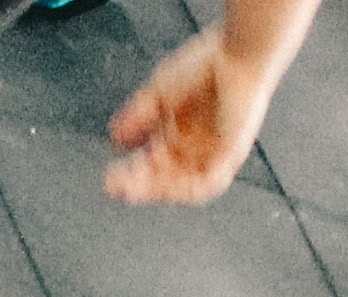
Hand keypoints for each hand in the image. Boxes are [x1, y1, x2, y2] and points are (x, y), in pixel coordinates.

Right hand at [104, 28, 285, 203]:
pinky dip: (185, 189)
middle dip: (138, 185)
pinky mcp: (230, 154)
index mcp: (179, 131)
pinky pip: (208, 183)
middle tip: (114, 188)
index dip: (131, 174)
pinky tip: (165, 189)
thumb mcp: (160, 93)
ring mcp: (213, 152)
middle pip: (164, 177)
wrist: (238, 55)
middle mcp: (196, 145)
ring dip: (156, 191)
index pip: (152, 163)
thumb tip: (114, 140)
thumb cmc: (205, 66)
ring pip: (183, 184)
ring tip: (133, 190)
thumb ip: (138, 117)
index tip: (109, 178)